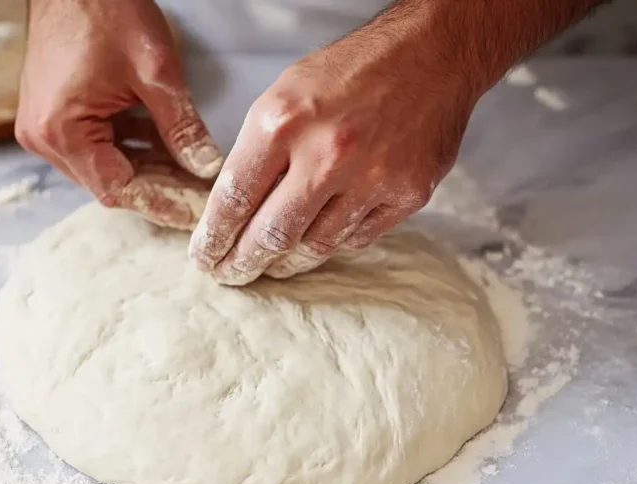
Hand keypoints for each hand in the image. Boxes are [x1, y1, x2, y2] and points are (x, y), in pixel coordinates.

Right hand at [15, 0, 221, 227]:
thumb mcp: (156, 72)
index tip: (195, 212)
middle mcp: (44, 138)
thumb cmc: (106, 9)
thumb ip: (181, 126)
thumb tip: (205, 167)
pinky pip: (93, 143)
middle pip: (109, 182)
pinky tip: (162, 142)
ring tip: (188, 167)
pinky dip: (127, 146)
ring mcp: (43, 126)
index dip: (161, 202)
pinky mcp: (50, 113)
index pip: (119, 188)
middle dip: (157, 186)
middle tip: (199, 192)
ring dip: (145, 166)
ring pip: (103, 165)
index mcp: (62, 131)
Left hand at [188, 3, 481, 285]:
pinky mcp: (407, 194)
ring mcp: (372, 178)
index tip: (204, 256)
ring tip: (270, 266)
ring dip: (286, 262)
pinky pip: (356, 239)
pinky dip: (331, 244)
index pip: (235, 198)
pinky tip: (316, 242)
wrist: (433, 53)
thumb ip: (261, 150)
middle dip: (242, 263)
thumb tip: (237, 206)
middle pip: (271, 235)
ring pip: (315, 246)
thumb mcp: (287, 91)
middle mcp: (327, 154)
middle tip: (229, 276)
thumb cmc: (354, 68)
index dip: (214, 237)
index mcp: (285, 121)